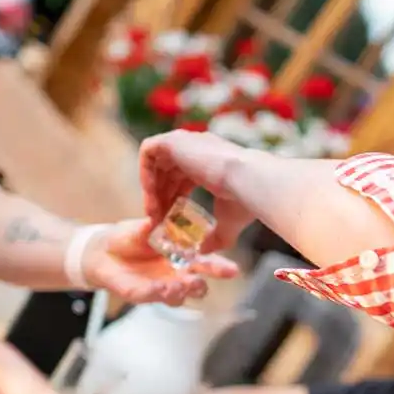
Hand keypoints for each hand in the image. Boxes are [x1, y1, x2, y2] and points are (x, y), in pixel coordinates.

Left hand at [87, 217, 238, 306]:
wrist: (101, 252)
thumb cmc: (128, 238)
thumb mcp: (141, 227)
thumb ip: (152, 227)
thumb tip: (162, 220)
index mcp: (182, 256)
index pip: (205, 263)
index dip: (220, 268)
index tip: (233, 270)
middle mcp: (176, 275)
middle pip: (196, 285)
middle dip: (201, 284)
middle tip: (202, 280)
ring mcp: (160, 286)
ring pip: (178, 296)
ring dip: (181, 291)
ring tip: (182, 285)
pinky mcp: (141, 294)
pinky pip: (152, 296)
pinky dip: (158, 293)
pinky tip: (162, 287)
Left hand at [138, 131, 258, 255]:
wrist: (247, 182)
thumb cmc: (243, 201)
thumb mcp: (227, 222)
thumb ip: (215, 236)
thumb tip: (204, 252)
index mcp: (210, 161)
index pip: (183, 177)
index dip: (173, 198)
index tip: (168, 219)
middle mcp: (197, 148)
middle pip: (168, 172)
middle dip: (160, 196)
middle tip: (157, 220)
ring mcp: (185, 141)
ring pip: (156, 163)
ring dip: (151, 189)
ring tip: (152, 213)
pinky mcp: (173, 140)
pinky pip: (148, 152)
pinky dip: (145, 172)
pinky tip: (151, 195)